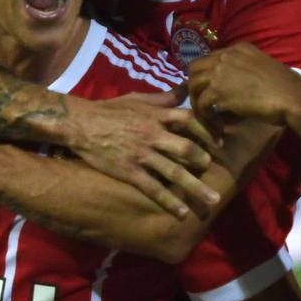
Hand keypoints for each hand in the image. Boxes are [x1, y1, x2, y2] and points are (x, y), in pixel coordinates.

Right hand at [67, 89, 220, 218]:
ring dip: (195, 187)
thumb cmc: (110, 110)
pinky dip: (169, 201)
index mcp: (155, 116)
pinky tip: (182, 213)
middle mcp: (152, 135)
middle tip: (216, 171)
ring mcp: (141, 154)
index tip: (220, 141)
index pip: (189, 120)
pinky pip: (152, 188)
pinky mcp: (129, 171)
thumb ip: (164, 98)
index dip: (208, 130)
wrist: (80, 124)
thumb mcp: (138, 98)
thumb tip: (186, 87)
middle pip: (186, 148)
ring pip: (173, 171)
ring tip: (212, 201)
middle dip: (204, 161)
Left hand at [188, 42, 300, 126]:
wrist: (293, 97)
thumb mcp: (262, 70)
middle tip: (203, 105)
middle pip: (195, 68)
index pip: (211, 59)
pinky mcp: (218, 90)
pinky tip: (218, 127)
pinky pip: (200, 104)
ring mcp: (220, 71)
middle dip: (195, 87)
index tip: (211, 93)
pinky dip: (205, 117)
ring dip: (197, 104)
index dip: (208, 76)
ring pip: (193, 85)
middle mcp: (225, 56)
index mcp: (238, 49)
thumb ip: (245, 71)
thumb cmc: (285, 88)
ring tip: (208, 118)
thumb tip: (232, 86)